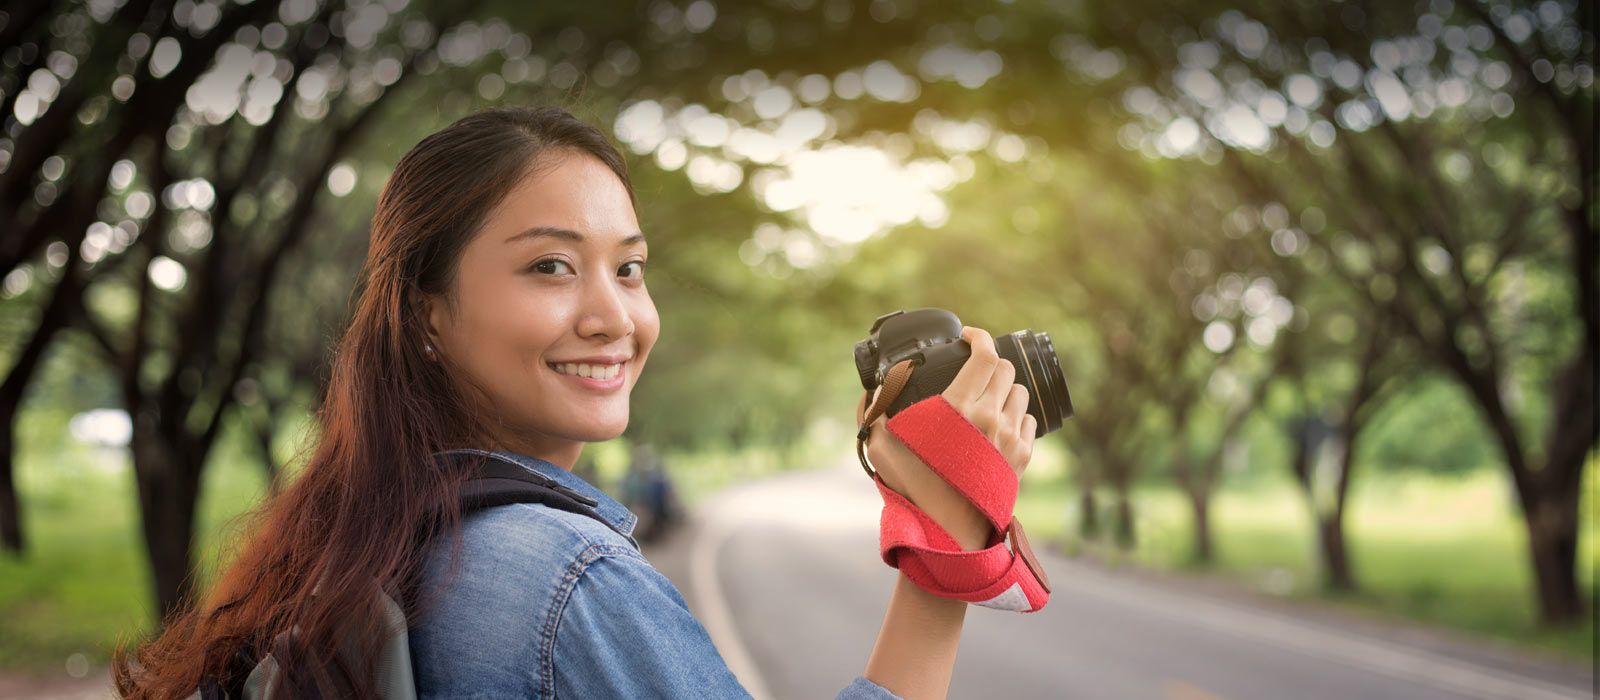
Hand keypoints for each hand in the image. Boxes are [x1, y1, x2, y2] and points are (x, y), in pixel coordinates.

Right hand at [865, 327, 1036, 549]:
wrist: (946, 533)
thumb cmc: (911, 491)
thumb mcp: (882, 447)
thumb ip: (874, 413)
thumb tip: (870, 391)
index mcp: (959, 409)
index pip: (985, 356)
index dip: (978, 338)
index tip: (968, 338)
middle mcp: (990, 420)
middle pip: (1006, 369)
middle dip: (989, 362)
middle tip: (973, 368)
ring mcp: (1010, 439)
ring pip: (1020, 393)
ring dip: (1004, 389)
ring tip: (985, 398)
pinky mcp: (1022, 458)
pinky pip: (1028, 421)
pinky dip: (1016, 416)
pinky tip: (998, 424)